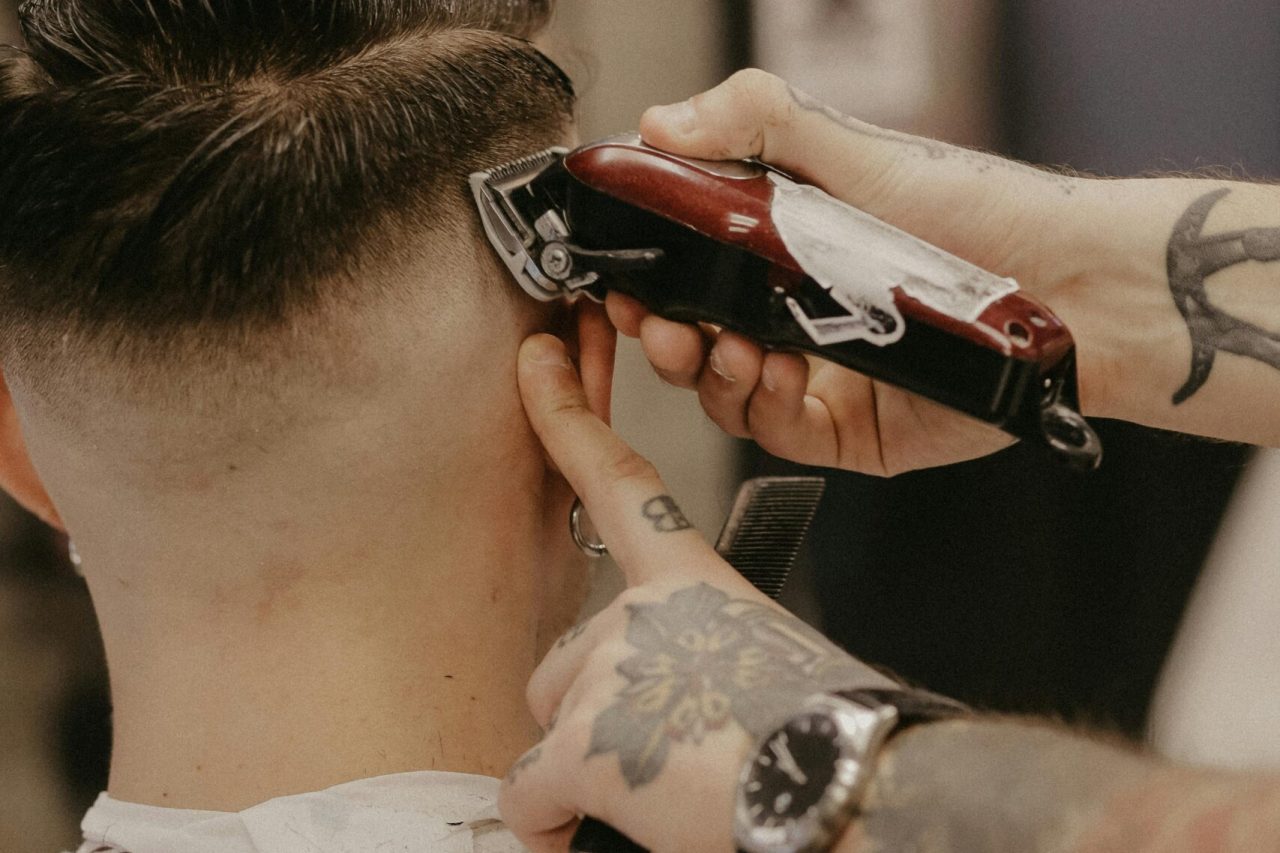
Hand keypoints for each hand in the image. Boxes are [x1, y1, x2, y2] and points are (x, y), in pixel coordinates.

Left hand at [500, 333, 896, 852]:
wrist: (855, 788)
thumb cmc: (830, 732)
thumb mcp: (771, 655)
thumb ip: (709, 648)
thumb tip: (683, 694)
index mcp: (696, 578)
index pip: (620, 476)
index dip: (568, 415)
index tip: (536, 361)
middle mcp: (644, 610)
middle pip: (568, 652)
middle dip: (591, 707)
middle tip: (659, 746)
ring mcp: (609, 670)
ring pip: (548, 717)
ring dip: (584, 761)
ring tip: (656, 789)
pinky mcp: (585, 742)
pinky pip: (526, 789)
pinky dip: (550, 821)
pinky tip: (585, 828)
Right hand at [616, 69, 1108, 474]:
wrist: (1069, 285)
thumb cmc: (977, 214)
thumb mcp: (856, 151)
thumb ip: (760, 122)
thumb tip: (665, 121)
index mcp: (784, 252)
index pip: (690, 271)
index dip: (648, 276)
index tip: (622, 273)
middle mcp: (797, 314)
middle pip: (695, 340)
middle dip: (660, 335)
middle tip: (651, 321)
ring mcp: (823, 374)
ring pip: (726, 392)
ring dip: (707, 373)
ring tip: (726, 348)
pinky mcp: (853, 429)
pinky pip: (779, 431)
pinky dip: (761, 405)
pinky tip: (774, 372)